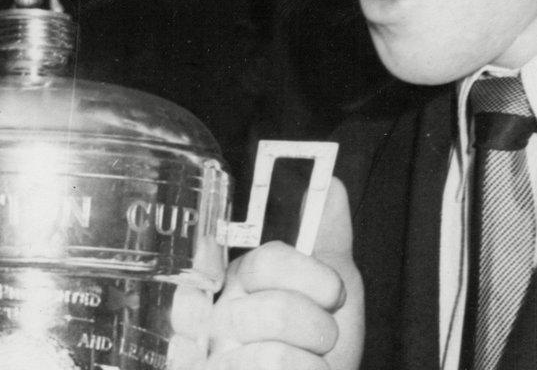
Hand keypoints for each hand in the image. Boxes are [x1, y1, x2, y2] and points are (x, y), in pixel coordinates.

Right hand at [170, 177, 363, 369]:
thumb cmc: (319, 348)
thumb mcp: (332, 288)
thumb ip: (326, 236)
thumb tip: (330, 185)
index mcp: (232, 280)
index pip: (267, 262)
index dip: (309, 278)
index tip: (330, 292)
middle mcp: (207, 317)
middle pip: (276, 310)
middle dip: (318, 329)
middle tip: (316, 338)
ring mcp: (203, 356)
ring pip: (276, 354)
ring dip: (311, 364)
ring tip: (300, 366)